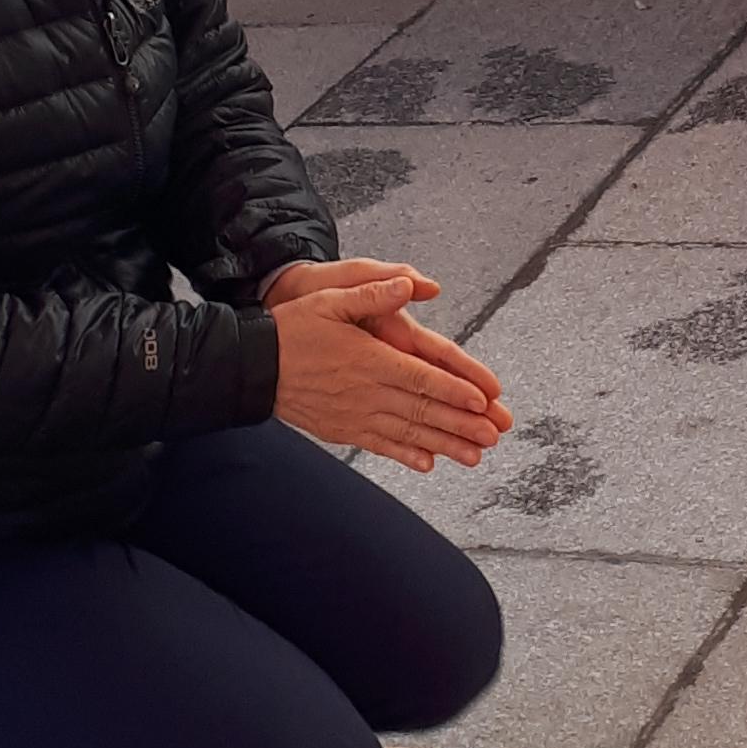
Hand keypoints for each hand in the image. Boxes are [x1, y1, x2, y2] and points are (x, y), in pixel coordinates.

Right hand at [263, 256, 511, 471]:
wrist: (252, 365)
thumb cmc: (291, 329)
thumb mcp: (330, 299)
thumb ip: (373, 293)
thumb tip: (410, 285)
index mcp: (369, 358)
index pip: (422, 377)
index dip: (455, 390)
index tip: (483, 400)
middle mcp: (366, 391)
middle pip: (423, 410)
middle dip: (462, 423)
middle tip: (493, 433)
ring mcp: (355, 415)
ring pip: (409, 433)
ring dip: (444, 444)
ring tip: (474, 453)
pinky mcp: (343, 429)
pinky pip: (381, 445)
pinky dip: (407, 455)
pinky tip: (428, 462)